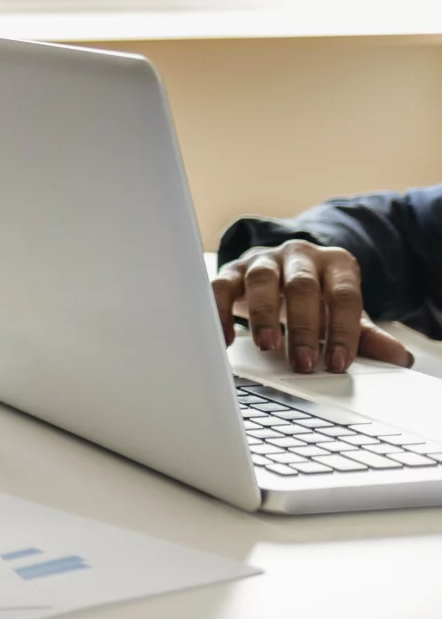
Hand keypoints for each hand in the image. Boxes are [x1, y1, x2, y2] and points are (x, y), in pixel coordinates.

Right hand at [212, 241, 412, 373]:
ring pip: (261, 279)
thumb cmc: (315, 297)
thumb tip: (399, 357)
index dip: (342, 330)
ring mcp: (263, 259)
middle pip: (302, 286)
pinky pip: (220, 286)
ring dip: (263, 316)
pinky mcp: (231, 269)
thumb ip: (366, 334)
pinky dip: (220, 312)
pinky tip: (225, 340)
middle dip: (302, 327)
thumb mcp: (343, 313)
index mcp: (335, 264)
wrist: (282, 270)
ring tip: (266, 346)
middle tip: (301, 362)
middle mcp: (299, 255)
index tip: (336, 362)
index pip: (344, 295)